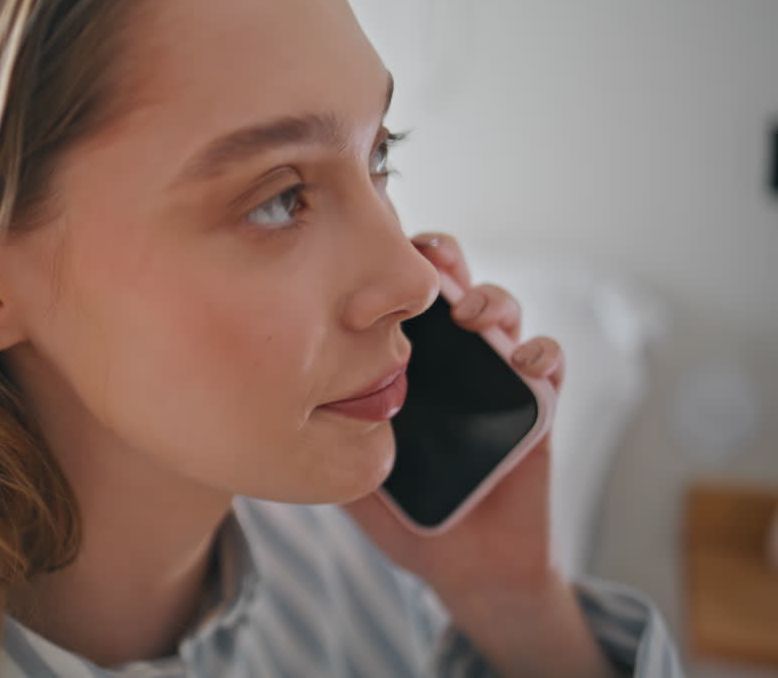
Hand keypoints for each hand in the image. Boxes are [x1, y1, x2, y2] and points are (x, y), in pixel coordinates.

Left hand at [342, 234, 620, 676]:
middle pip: (448, 281)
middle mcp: (451, 353)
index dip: (385, 266)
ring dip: (491, 299)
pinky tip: (524, 361)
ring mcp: (495, 372)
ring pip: (500, 310)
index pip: (393, 294)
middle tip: (426, 264)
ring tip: (472, 314)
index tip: (368, 254)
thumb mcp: (350, 464)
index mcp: (405, 357)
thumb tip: (266, 406)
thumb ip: (321, 433)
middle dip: (440, 259)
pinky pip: (548, 363)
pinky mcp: (538, 401)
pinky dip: (541, 352)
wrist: (465, 560)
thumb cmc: (404, 508)